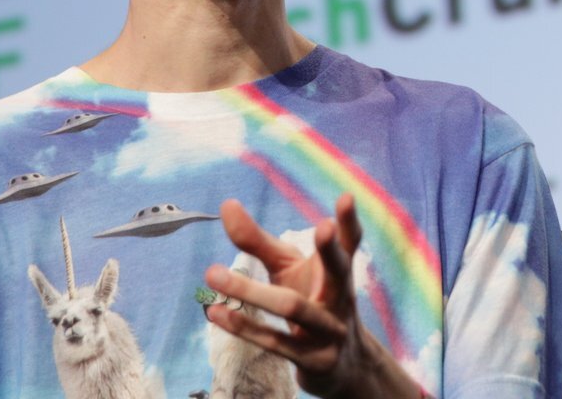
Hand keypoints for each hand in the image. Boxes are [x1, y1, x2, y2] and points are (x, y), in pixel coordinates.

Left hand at [204, 194, 421, 397]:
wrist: (341, 364)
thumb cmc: (310, 300)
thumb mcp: (287, 268)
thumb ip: (257, 240)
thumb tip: (226, 204)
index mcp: (339, 271)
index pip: (349, 243)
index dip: (349, 223)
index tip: (347, 197)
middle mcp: (342, 297)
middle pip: (339, 271)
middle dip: (332, 250)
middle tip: (324, 227)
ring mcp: (332, 331)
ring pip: (293, 307)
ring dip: (250, 291)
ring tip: (212, 273)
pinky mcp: (314, 360)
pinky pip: (276, 342)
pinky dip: (244, 326)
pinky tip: (216, 313)